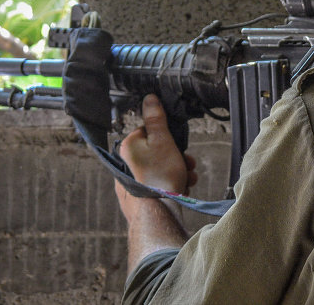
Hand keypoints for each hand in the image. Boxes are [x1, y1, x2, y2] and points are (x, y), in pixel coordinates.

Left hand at [115, 94, 197, 224]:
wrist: (158, 215)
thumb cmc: (160, 177)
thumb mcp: (163, 140)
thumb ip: (156, 119)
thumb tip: (149, 98)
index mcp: (127, 147)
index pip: (149, 132)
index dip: (168, 137)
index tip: (179, 144)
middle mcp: (125, 164)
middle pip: (157, 153)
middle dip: (177, 158)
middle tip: (188, 164)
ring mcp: (130, 183)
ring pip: (159, 171)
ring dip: (178, 172)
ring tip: (188, 180)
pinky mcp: (138, 199)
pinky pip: (157, 187)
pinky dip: (171, 187)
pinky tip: (182, 191)